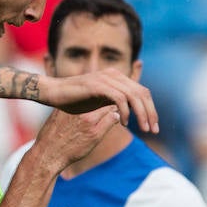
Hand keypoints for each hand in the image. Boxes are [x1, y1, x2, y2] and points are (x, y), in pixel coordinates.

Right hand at [40, 68, 158, 135]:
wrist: (52, 95)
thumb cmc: (71, 102)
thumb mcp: (95, 104)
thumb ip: (110, 105)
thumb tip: (124, 111)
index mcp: (115, 79)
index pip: (141, 92)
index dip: (150, 109)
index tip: (153, 126)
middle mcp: (112, 75)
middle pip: (141, 92)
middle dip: (151, 112)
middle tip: (154, 130)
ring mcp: (104, 79)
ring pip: (134, 95)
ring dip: (142, 114)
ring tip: (143, 129)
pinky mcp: (97, 85)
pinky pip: (119, 98)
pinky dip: (126, 111)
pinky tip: (125, 123)